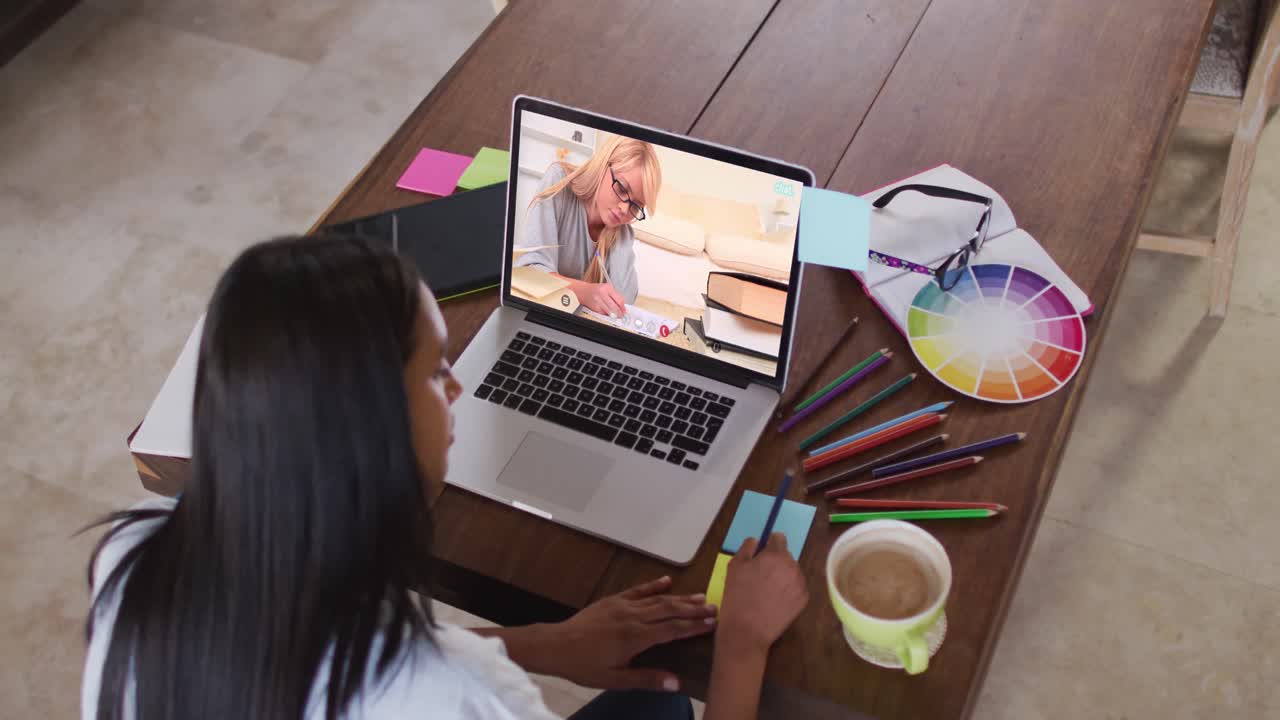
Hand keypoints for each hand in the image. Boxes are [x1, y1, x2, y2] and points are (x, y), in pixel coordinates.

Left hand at [545, 576, 715, 690]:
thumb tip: (676, 683)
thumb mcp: (615, 679)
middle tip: (714, 607)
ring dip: (680, 597)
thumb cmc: (585, 666)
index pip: (672, 629)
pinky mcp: (613, 600)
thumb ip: (646, 679)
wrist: (556, 645)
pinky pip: (638, 590)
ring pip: (657, 599)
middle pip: (670, 610)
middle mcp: (633, 617)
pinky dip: (654, 585)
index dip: (694, 626)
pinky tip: (667, 581)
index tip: (713, 623)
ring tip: (700, 596)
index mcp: (636, 637)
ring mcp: (623, 606)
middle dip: (693, 609)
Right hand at [576, 281, 626, 317]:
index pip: (619, 299)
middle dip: (619, 312)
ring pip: (609, 311)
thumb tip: (622, 306)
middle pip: (614, 306)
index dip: (623, 306)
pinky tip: (609, 313)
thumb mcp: (607, 288)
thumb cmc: (596, 289)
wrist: (584, 291)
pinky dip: (607, 314)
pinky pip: (603, 312)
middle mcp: (602, 294)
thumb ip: (615, 295)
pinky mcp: (595, 307)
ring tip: (617, 315)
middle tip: (622, 314)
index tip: (624, 310)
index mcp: (607, 288)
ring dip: (614, 315)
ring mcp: (598, 301)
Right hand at [717, 534, 808, 655]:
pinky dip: (789, 590)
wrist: (746, 630)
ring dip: (783, 576)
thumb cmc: (737, 596)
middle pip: (786, 556)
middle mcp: (792, 566)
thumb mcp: (734, 566)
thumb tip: (756, 541)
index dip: (769, 544)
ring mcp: (800, 584)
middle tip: (761, 577)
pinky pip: (797, 588)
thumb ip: (747, 548)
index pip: (779, 538)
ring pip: (792, 572)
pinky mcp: (804, 600)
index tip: (762, 555)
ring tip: (767, 591)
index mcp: (775, 555)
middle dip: (776, 562)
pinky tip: (775, 601)